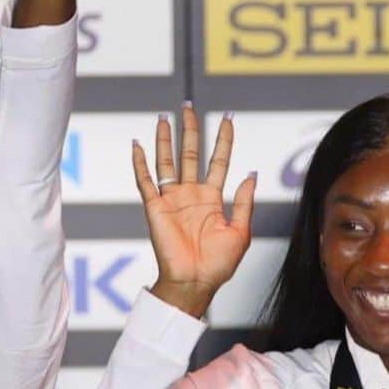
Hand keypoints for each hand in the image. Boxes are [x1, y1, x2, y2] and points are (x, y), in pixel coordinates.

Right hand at [133, 105, 255, 317]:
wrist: (195, 282)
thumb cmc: (219, 264)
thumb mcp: (241, 231)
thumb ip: (244, 202)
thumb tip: (251, 174)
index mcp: (212, 199)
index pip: (218, 161)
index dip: (224, 140)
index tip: (228, 118)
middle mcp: (191, 195)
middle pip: (190, 154)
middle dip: (191, 130)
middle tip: (189, 106)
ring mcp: (172, 200)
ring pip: (167, 161)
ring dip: (166, 139)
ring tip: (164, 117)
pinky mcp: (155, 208)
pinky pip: (145, 181)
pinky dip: (140, 163)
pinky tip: (138, 144)